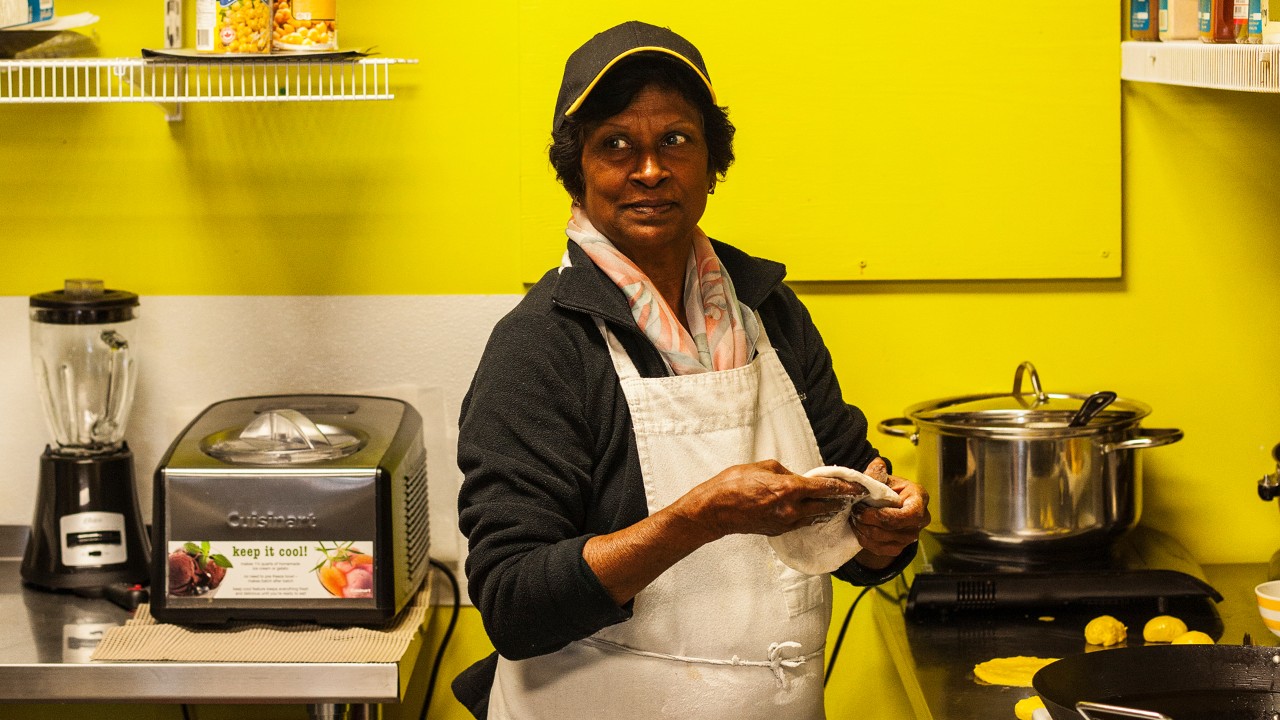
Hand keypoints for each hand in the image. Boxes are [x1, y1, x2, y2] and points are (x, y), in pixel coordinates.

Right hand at [674, 459, 866, 541]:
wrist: (714, 510)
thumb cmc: (733, 484)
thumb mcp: (762, 467)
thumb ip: (785, 472)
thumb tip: (797, 477)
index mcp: (789, 489)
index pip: (826, 489)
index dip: (845, 487)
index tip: (858, 486)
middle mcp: (791, 509)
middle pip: (826, 506)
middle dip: (841, 500)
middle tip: (853, 495)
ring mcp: (785, 523)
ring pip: (815, 517)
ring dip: (827, 510)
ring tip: (838, 503)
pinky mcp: (778, 531)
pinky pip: (801, 522)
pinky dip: (810, 515)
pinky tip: (813, 510)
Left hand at [851, 461, 930, 568]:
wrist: (887, 507)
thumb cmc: (887, 489)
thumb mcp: (883, 478)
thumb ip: (878, 472)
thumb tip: (877, 464)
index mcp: (920, 499)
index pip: (908, 514)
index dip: (883, 514)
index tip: (861, 507)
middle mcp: (920, 521)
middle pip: (892, 528)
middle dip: (868, 520)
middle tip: (853, 511)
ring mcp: (910, 537)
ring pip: (883, 539)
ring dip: (863, 530)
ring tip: (853, 518)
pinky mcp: (899, 548)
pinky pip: (879, 549)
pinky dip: (865, 540)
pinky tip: (858, 529)